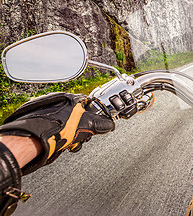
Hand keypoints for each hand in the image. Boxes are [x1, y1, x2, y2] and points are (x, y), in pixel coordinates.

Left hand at [0, 93, 114, 173]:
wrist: (35, 137)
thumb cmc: (58, 128)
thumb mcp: (87, 126)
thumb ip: (101, 124)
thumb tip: (109, 125)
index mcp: (73, 98)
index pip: (89, 103)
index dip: (95, 115)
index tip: (97, 124)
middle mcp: (60, 101)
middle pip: (77, 114)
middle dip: (82, 127)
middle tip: (82, 136)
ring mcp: (48, 109)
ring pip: (66, 122)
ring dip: (70, 133)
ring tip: (70, 142)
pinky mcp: (39, 118)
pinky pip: (54, 125)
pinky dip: (58, 134)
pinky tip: (60, 142)